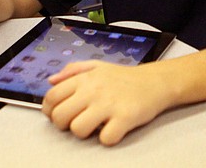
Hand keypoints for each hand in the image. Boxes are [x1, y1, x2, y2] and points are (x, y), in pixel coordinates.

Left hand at [42, 61, 174, 145]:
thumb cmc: (125, 77)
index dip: (49, 110)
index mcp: (84, 78)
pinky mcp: (125, 117)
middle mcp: (94, 90)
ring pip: (78, 130)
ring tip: (96, 125)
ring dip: (85, 133)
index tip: (58, 114)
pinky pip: (105, 139)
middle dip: (64, 124)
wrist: (156, 81)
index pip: (51, 97)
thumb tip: (51, 81)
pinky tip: (114, 128)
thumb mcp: (97, 66)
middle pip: (60, 116)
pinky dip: (109, 138)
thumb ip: (73, 71)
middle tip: (76, 122)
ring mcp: (109, 104)